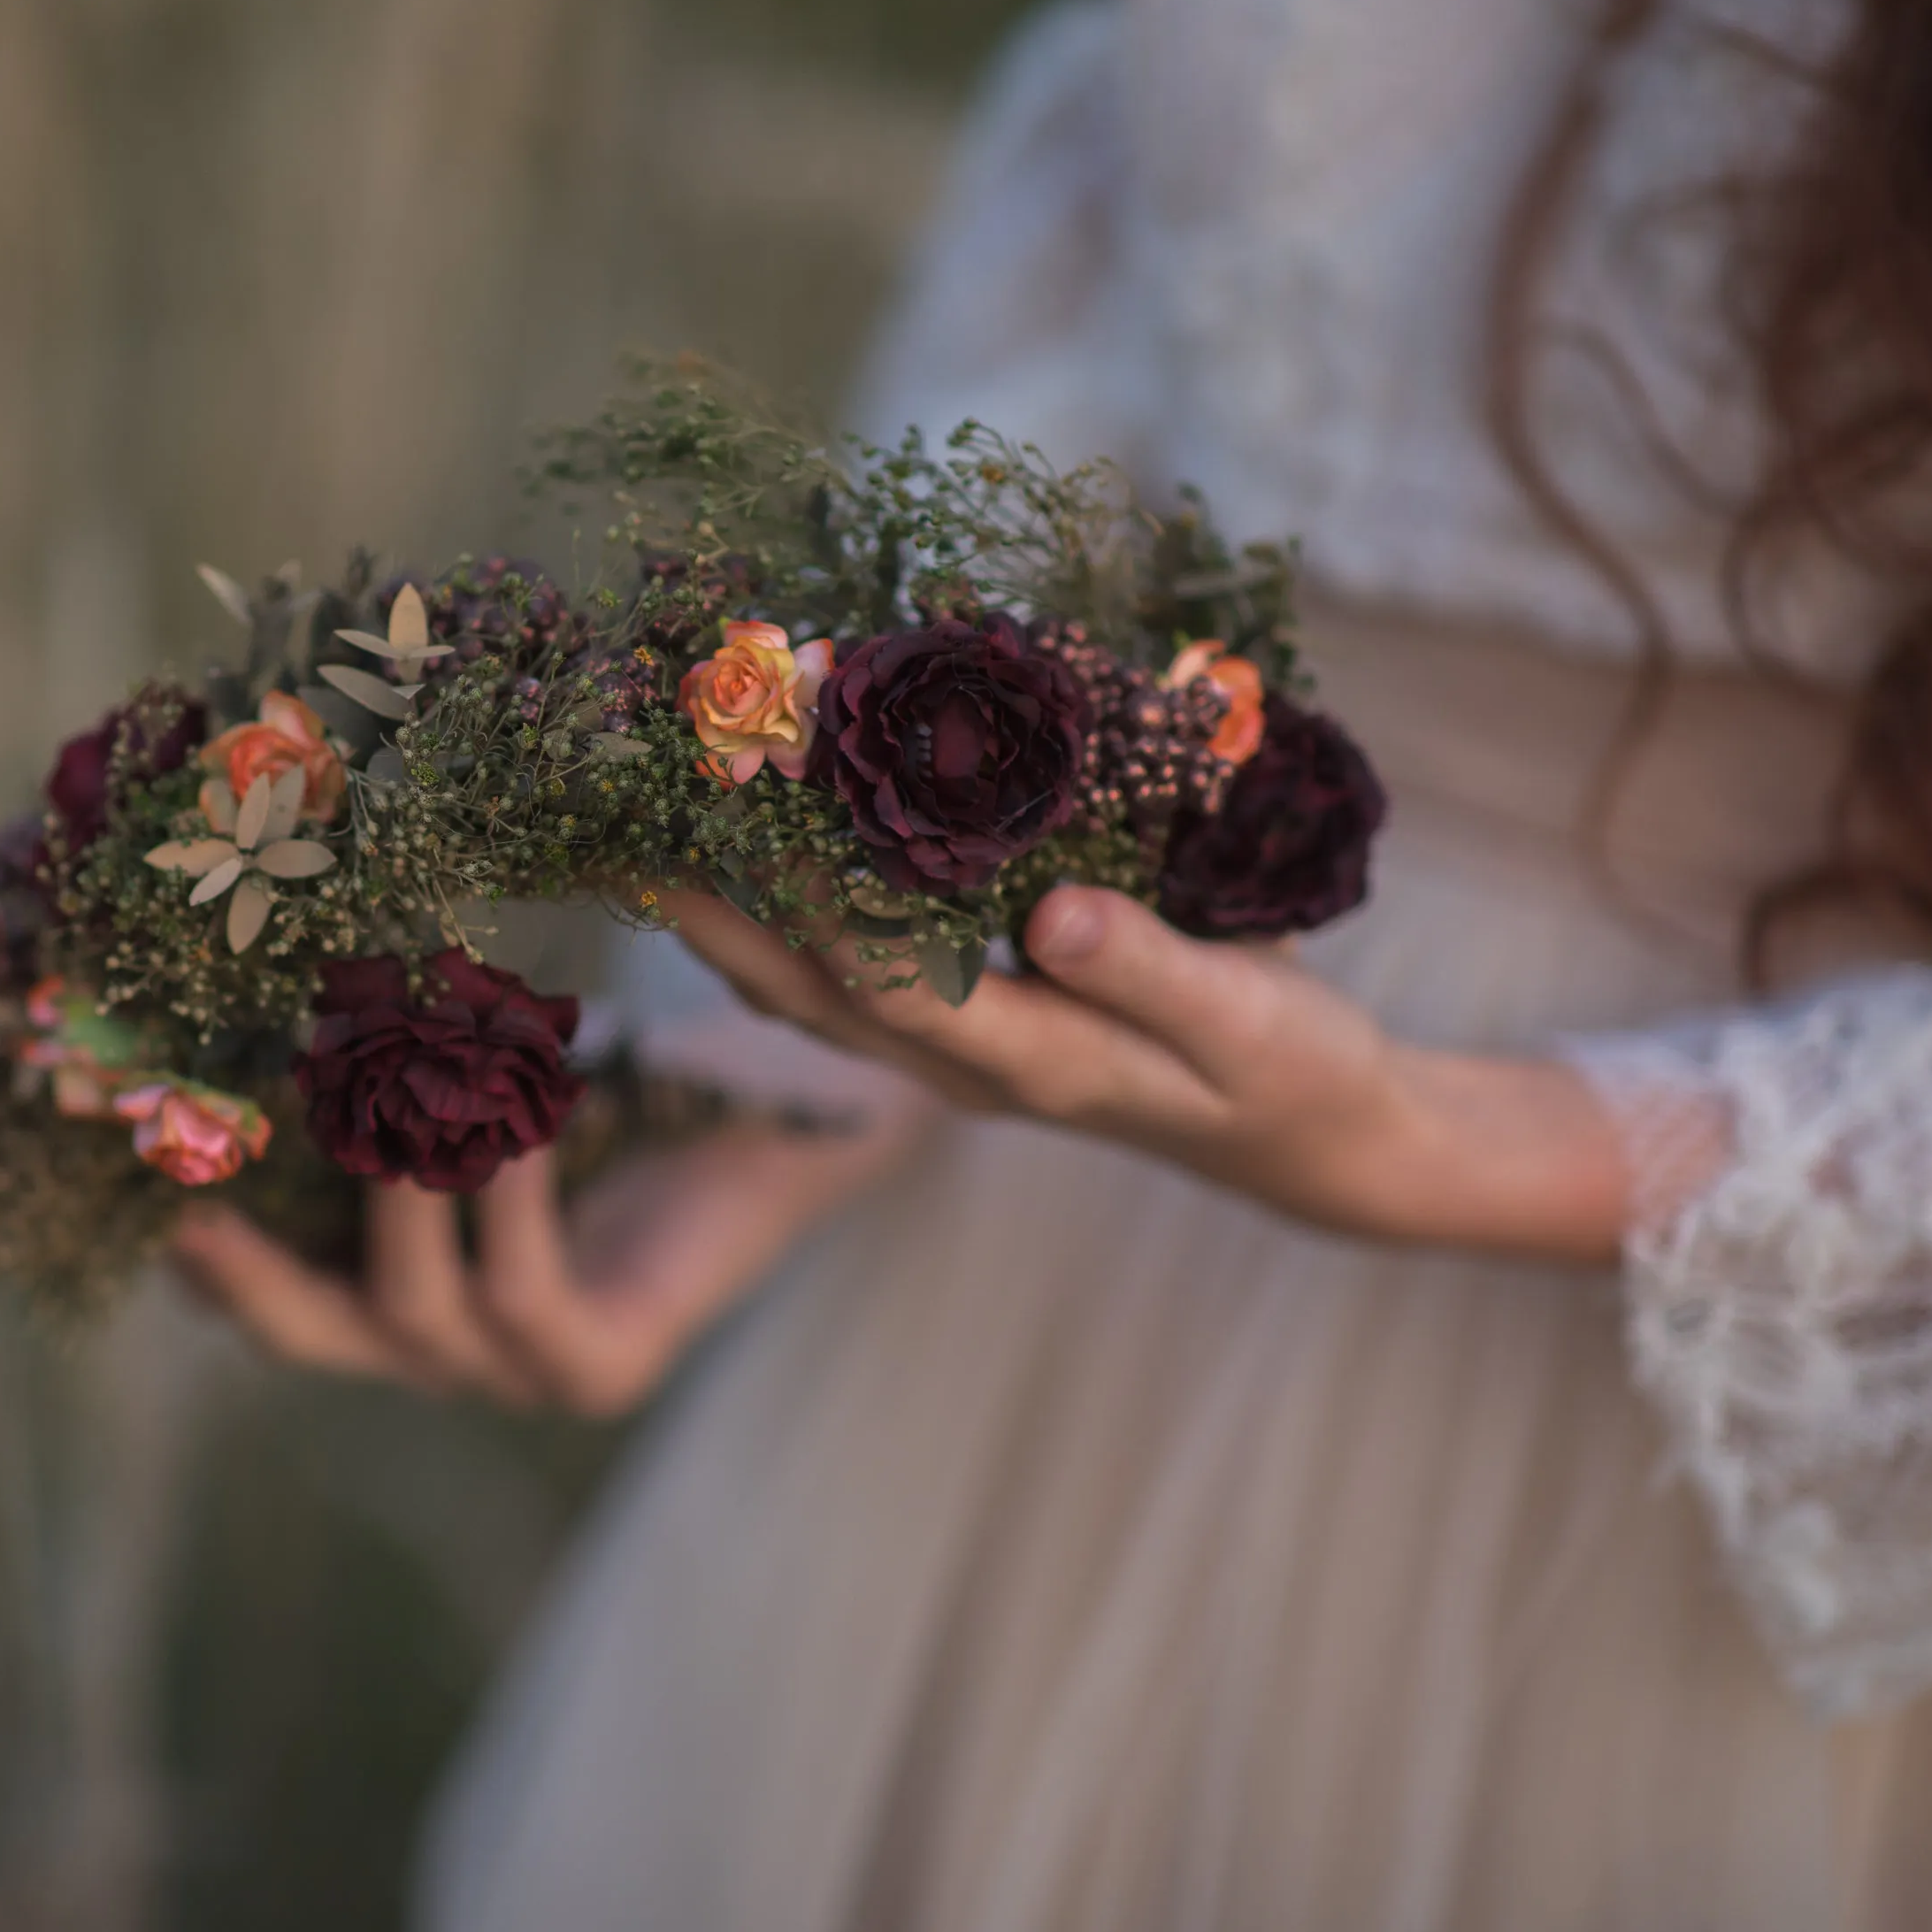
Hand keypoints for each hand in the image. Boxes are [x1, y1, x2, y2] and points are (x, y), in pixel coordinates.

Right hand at [169, 1107, 919, 1414]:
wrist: (802, 1113)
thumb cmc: (635, 1075)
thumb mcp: (490, 1066)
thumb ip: (390, 1056)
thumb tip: (267, 957)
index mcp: (408, 1283)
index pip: (278, 1294)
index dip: (206, 1252)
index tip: (143, 1183)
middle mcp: (455, 1347)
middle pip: (313, 1335)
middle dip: (246, 1272)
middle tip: (188, 1205)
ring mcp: (528, 1373)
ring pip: (414, 1306)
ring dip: (394, 1188)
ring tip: (390, 1079)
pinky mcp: (607, 1368)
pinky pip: (523, 1295)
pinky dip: (500, 1204)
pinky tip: (506, 1122)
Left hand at [666, 883, 1632, 1260]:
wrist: (1315, 1135)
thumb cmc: (1292, 1074)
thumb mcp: (1247, 1023)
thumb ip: (1152, 974)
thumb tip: (1050, 916)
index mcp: (1024, 1061)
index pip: (877, 976)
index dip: (797, 889)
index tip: (733, 796)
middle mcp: (962, 1062)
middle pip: (799, 984)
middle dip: (707, 896)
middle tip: (616, 802)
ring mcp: (956, 1047)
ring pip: (805, 981)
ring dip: (722, 902)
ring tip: (642, 811)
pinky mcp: (971, 1019)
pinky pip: (846, 968)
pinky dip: (782, 907)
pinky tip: (742, 844)